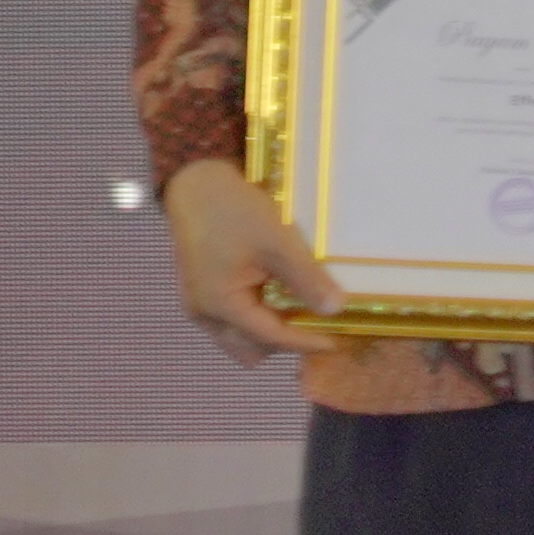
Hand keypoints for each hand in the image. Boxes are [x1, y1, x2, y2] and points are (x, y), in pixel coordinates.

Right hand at [164, 158, 336, 366]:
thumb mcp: (278, 243)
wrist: (197, 184)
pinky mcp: (203, 293)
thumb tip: (335, 310)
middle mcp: (203, 313)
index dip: (306, 342)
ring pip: (240, 338)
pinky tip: (279, 295)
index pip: (270, 338)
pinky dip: (257, 317)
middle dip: (284, 343)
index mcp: (218, 305)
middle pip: (251, 349)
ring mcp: (200, 305)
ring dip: (269, 331)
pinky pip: (234, 320)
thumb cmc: (234, 211)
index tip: (336, 343)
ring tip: (301, 308)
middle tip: (318, 325)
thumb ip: (307, 280)